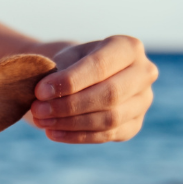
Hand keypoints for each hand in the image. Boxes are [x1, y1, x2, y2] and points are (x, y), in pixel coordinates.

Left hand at [29, 36, 156, 143]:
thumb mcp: (65, 60)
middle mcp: (144, 73)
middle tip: (38, 109)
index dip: (70, 81)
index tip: (40, 91)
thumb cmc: (73, 65)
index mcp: (128, 47)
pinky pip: (107, 135)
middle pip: (110, 94)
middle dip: (69, 105)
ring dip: (71, 123)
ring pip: (109, 119)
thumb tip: (46, 96)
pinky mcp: (134, 124)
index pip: (100, 66)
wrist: (84, 78)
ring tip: (42, 121)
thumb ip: (59, 75)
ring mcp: (143, 101)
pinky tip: (53, 132)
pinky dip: (77, 136)